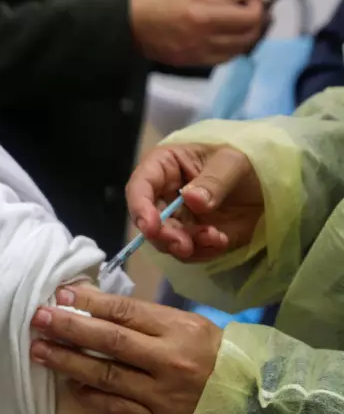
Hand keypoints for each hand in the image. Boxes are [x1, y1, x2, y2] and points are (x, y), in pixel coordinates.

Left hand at [29, 286, 221, 413]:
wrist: (256, 407)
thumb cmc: (219, 359)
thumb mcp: (194, 328)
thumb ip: (150, 319)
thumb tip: (97, 305)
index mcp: (181, 330)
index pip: (126, 312)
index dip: (90, 303)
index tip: (60, 295)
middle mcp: (171, 361)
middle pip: (109, 340)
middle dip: (68, 328)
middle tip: (38, 318)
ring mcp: (164, 395)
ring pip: (106, 375)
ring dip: (68, 362)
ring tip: (40, 351)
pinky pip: (116, 408)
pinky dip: (90, 396)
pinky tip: (70, 385)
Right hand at [127, 143, 263, 261]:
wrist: (273, 186)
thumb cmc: (249, 162)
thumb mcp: (235, 162)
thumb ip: (214, 180)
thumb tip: (191, 199)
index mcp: (164, 167)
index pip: (140, 187)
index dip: (139, 207)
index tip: (151, 226)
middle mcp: (164, 195)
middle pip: (148, 220)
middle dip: (164, 236)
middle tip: (184, 245)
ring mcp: (178, 218)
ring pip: (166, 240)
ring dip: (187, 246)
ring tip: (216, 238)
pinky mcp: (193, 236)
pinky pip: (189, 252)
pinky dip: (203, 252)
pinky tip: (221, 240)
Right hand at [130, 0, 268, 66]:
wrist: (129, 27)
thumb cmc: (156, 3)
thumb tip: (244, 0)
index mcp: (204, 19)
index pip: (248, 20)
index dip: (258, 9)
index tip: (253, 1)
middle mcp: (205, 41)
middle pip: (247, 38)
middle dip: (256, 25)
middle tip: (252, 14)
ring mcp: (198, 56)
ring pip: (237, 53)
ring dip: (246, 39)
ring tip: (242, 27)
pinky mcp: (191, 64)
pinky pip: (221, 60)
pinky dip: (231, 50)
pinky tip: (228, 40)